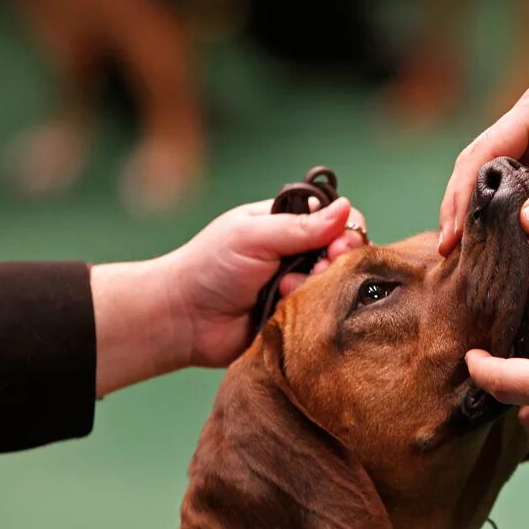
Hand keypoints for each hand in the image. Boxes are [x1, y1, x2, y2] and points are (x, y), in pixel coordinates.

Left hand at [92, 197, 366, 395]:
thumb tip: (346, 208)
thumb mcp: (255, 236)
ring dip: (316, 289)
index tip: (338, 246)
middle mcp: (299, 256)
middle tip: (318, 271)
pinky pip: (322, 317)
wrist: (182, 320)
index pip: (336, 222)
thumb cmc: (210, 268)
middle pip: (344, 256)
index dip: (346, 232)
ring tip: (285, 292)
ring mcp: (300, 289)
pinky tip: (285, 311)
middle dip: (335, 263)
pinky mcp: (298, 320)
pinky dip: (311, 314)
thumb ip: (301, 225)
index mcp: (288, 226)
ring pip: (335, 287)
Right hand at [439, 81, 528, 254]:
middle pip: (479, 163)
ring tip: (465, 251)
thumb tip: (525, 224)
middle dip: (462, 205)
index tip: (454, 232)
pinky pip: (516, 188)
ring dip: (481, 212)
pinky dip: (507, 214)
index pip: (486, 148)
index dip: (464, 191)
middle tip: (450, 248)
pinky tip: (497, 241)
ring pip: (493, 178)